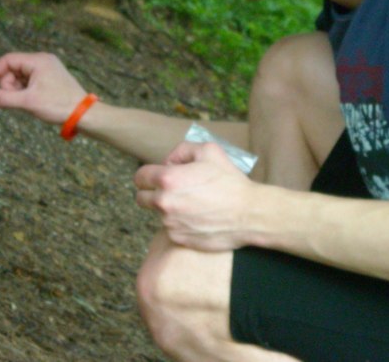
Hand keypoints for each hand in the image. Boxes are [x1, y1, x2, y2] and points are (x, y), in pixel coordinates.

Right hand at [0, 52, 86, 124]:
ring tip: (25, 104)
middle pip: (13, 69)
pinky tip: (31, 104)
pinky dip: (25, 92)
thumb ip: (3, 99)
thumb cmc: (58, 105)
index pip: (8, 60)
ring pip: (21, 78)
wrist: (84, 114)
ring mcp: (47, 70)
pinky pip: (30, 83)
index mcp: (38, 61)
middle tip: (12, 101)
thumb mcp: (27, 102)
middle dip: (7, 86)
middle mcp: (43, 61)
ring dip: (16, 91)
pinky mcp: (50, 80)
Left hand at [134, 142, 253, 250]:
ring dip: (168, 209)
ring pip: (157, 214)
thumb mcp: (208, 151)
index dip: (148, 175)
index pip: (140, 177)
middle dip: (152, 192)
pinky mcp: (178, 239)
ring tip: (191, 203)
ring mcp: (170, 223)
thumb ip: (182, 151)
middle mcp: (164, 203)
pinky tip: (196, 217)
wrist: (249, 214)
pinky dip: (178, 223)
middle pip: (141, 198)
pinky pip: (170, 229)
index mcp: (167, 180)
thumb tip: (168, 161)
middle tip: (171, 191)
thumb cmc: (229, 180)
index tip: (158, 177)